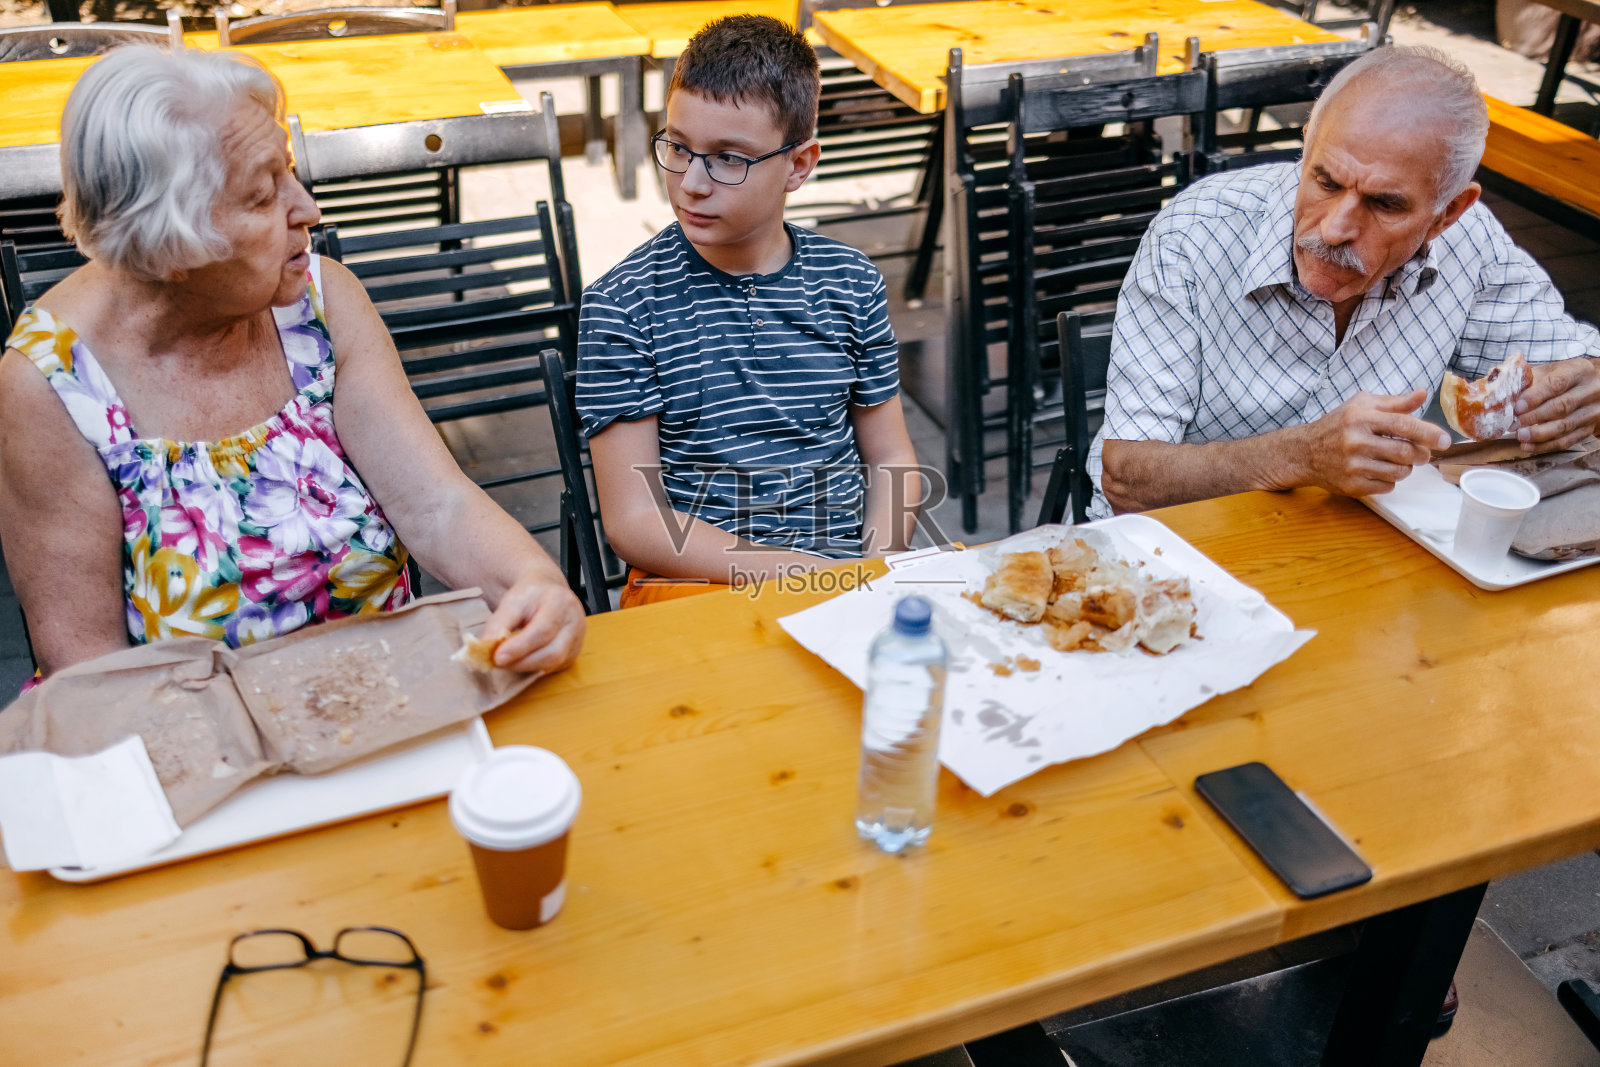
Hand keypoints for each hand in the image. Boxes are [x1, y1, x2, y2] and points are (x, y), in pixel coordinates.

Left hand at [480, 570, 585, 674]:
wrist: (549, 592)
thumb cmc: (531, 596)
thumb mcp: (512, 601)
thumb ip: (499, 623)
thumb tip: (486, 646)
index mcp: (561, 603)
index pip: (543, 630)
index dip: (519, 647)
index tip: (497, 657)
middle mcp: (574, 623)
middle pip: (553, 652)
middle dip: (522, 662)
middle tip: (497, 662)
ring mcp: (577, 641)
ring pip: (554, 664)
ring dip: (526, 667)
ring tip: (506, 661)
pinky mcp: (573, 654)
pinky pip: (553, 667)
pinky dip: (533, 667)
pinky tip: (520, 660)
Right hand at [1295, 389, 1450, 496]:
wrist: (1303, 452)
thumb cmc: (1336, 425)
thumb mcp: (1361, 405)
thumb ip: (1393, 402)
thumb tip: (1422, 394)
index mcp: (1360, 417)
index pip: (1403, 424)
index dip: (1428, 433)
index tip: (1445, 441)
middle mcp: (1355, 442)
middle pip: (1406, 452)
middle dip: (1420, 454)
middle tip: (1420, 453)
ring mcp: (1352, 466)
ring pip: (1399, 472)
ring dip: (1405, 468)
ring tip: (1397, 460)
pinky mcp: (1351, 485)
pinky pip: (1387, 486)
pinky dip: (1389, 480)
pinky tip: (1379, 470)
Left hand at [1514, 358, 1599, 451]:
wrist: (1595, 385)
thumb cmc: (1565, 377)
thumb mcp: (1551, 371)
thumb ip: (1529, 380)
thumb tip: (1501, 392)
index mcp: (1578, 371)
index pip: (1556, 384)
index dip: (1535, 397)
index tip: (1517, 407)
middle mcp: (1590, 391)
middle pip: (1561, 407)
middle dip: (1533, 418)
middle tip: (1513, 424)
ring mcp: (1592, 412)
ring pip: (1564, 426)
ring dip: (1538, 434)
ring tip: (1519, 436)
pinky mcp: (1589, 429)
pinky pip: (1567, 441)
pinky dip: (1545, 445)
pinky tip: (1529, 446)